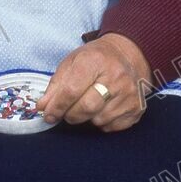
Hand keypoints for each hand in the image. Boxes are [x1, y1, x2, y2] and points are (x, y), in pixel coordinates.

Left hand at [35, 32, 151, 132]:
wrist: (128, 55)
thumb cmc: (96, 59)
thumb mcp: (72, 62)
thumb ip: (56, 85)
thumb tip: (43, 107)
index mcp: (95, 60)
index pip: (71, 90)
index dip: (56, 106)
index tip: (48, 114)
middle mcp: (115, 76)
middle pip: (86, 108)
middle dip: (70, 114)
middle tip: (66, 111)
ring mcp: (129, 93)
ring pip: (98, 120)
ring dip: (87, 118)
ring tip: (88, 103)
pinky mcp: (137, 107)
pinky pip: (112, 126)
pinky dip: (102, 122)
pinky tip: (102, 108)